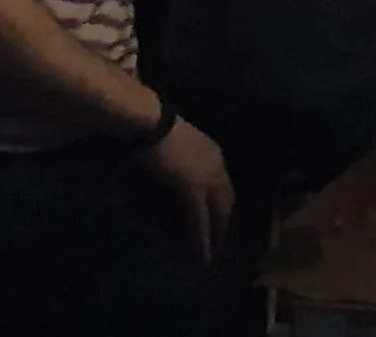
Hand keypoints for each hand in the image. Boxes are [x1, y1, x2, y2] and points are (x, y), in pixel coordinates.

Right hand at [142, 118, 234, 261]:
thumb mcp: (175, 145)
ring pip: (217, 213)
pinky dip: (202, 237)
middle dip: (224, 223)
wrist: (149, 122)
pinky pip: (200, 219)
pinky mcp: (193, 188)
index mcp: (213, 152)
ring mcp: (207, 176)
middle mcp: (216, 165)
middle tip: (220, 244)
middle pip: (226, 200)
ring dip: (216, 235)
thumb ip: (181, 162)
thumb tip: (176, 178)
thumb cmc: (155, 128)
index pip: (224, 185)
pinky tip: (202, 254)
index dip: (223, 204)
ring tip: (212, 254)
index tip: (221, 220)